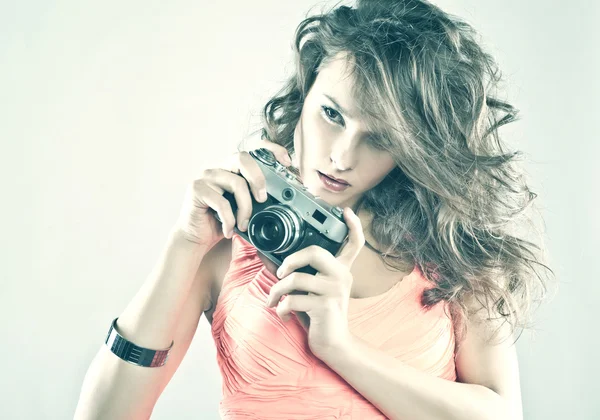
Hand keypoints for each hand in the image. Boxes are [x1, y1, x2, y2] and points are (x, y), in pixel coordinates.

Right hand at [173, 138, 291, 250]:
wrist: (196, 237)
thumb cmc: (222, 221)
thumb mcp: (244, 208)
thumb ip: (257, 198)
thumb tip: (284, 198)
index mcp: (232, 168)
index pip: (253, 150)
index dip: (272, 150)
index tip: (287, 163)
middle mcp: (219, 168)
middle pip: (243, 158)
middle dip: (258, 179)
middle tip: (262, 200)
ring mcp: (206, 176)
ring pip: (236, 183)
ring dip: (245, 208)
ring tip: (244, 224)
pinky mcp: (196, 188)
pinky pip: (221, 202)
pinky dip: (229, 219)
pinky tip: (229, 230)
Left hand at [265, 207, 364, 360]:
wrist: (333, 346)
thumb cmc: (319, 315)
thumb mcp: (309, 291)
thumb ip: (295, 273)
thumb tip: (266, 256)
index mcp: (341, 270)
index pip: (354, 244)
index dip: (353, 226)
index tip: (347, 212)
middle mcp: (342, 277)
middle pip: (316, 252)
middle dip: (290, 260)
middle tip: (280, 272)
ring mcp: (335, 291)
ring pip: (297, 279)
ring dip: (277, 290)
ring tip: (273, 299)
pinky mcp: (326, 307)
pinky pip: (293, 299)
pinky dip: (281, 307)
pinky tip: (283, 314)